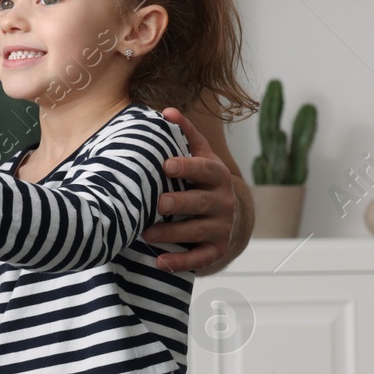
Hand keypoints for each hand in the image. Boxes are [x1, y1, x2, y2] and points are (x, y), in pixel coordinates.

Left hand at [140, 106, 238, 272]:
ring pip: (197, 231)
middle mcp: (223, 201)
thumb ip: (185, 134)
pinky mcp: (217, 249)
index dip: (187, 166)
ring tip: (146, 233)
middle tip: (158, 204)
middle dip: (179, 203)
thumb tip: (167, 111)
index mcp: (216, 175)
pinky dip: (180, 261)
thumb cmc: (201, 179)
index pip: (204, 169)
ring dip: (171, 234)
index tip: (166, 164)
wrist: (226, 212)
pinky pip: (200, 258)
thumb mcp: (199, 154)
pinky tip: (159, 261)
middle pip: (200, 202)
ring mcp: (221, 226)